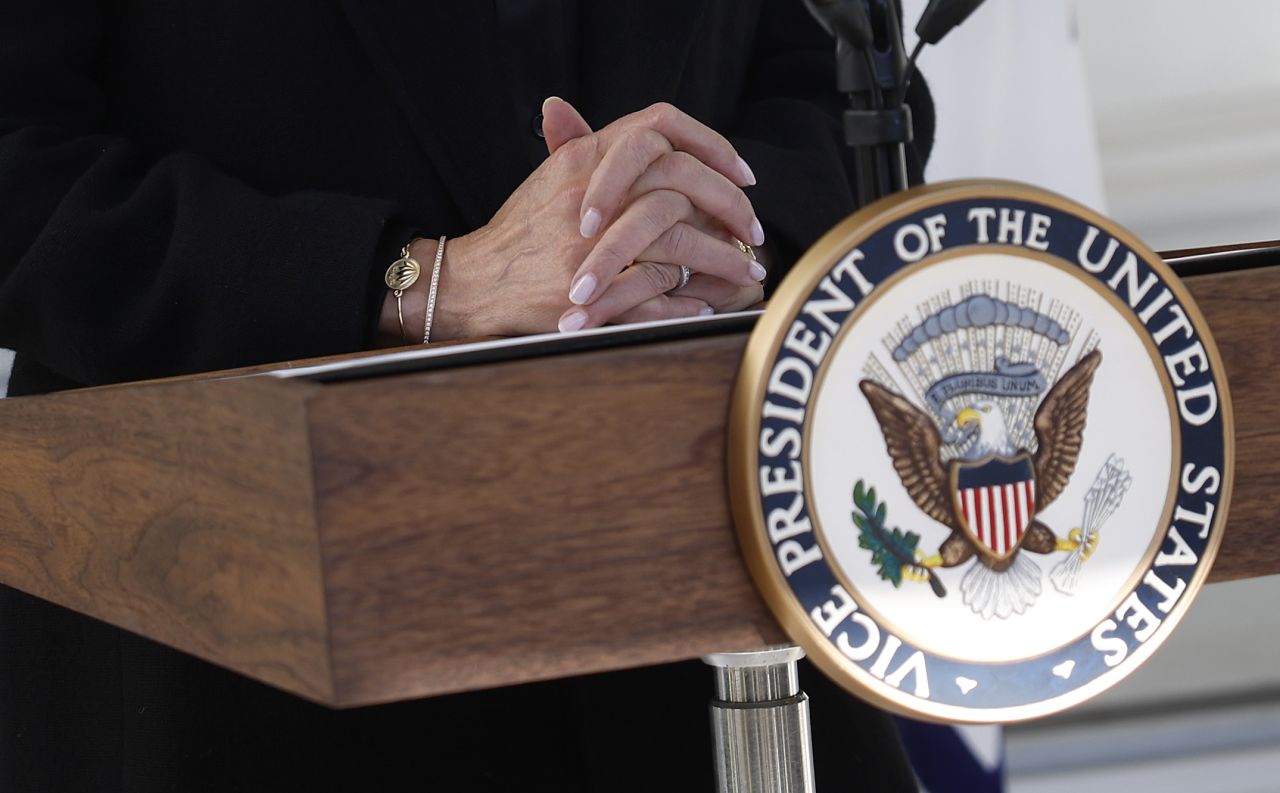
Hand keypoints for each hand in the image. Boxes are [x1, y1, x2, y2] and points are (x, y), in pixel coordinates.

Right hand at [377, 98, 764, 340]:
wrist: (474, 282)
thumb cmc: (519, 233)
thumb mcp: (549, 176)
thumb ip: (582, 143)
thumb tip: (601, 117)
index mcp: (585, 158)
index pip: (660, 127)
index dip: (711, 146)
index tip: (742, 174)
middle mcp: (591, 193)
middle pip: (682, 182)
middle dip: (730, 206)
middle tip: (753, 229)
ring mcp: (593, 244)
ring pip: (680, 241)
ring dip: (721, 259)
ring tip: (744, 271)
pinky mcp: (593, 290)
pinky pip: (658, 291)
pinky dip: (689, 300)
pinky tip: (707, 303)